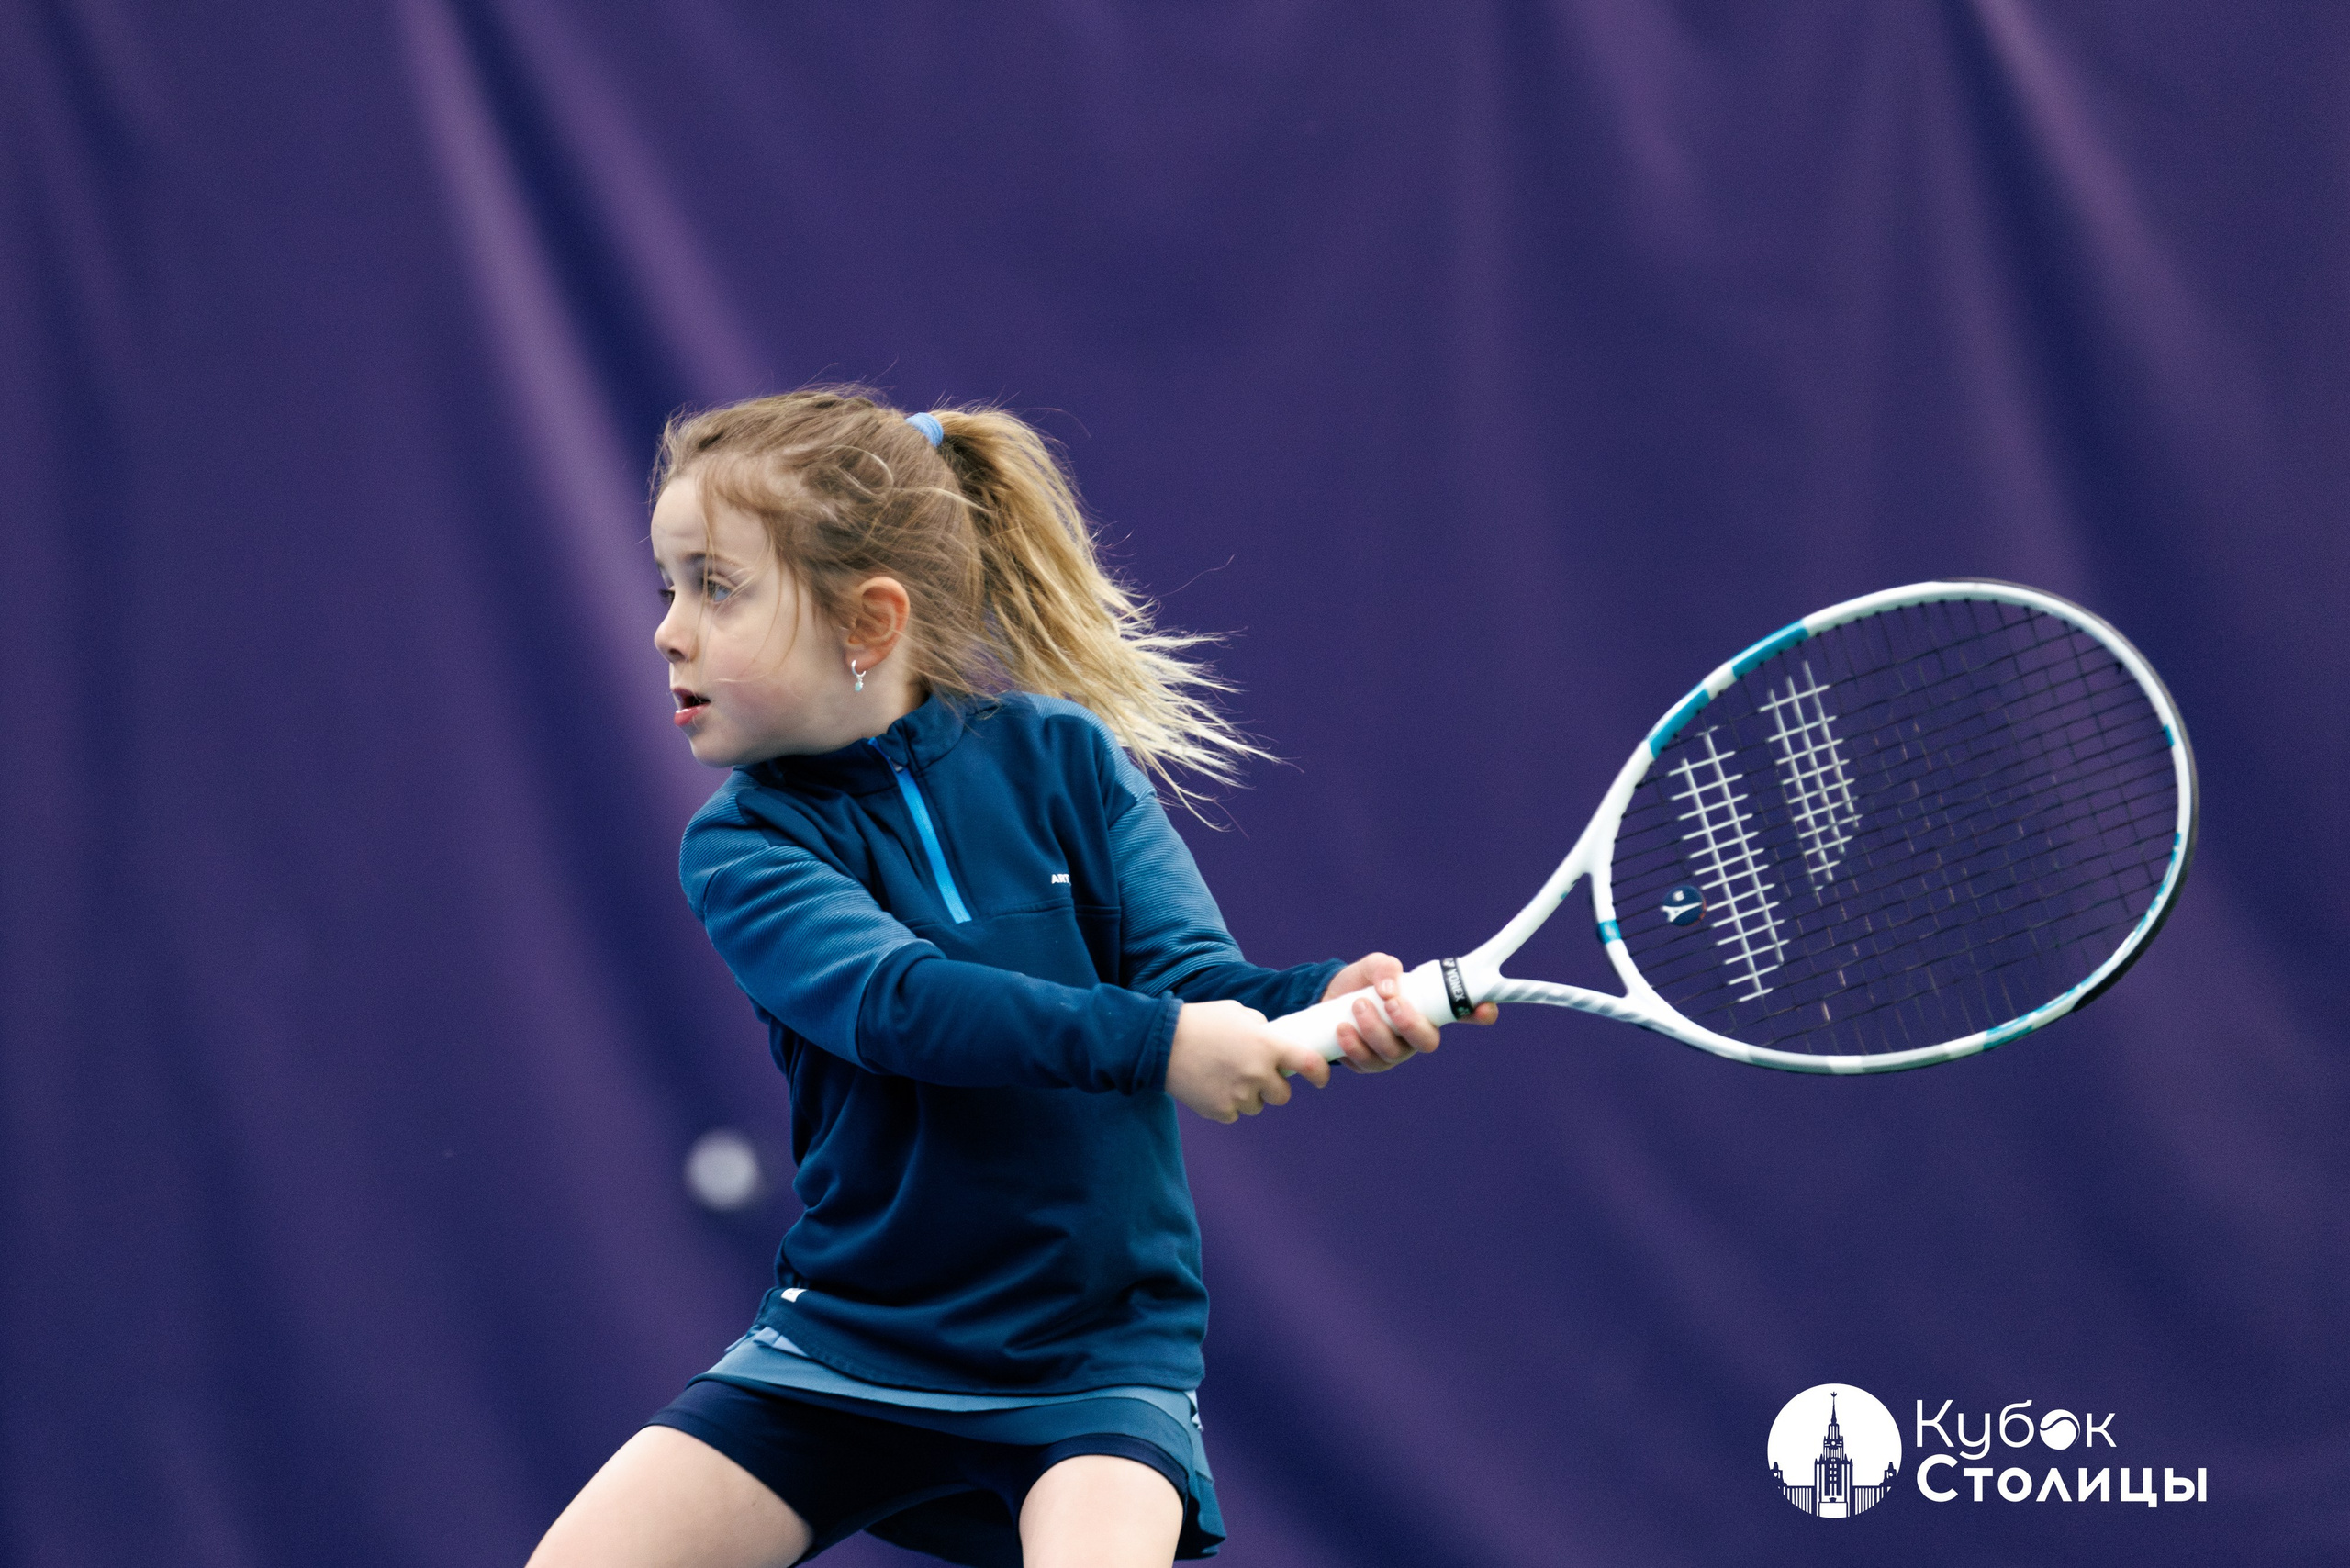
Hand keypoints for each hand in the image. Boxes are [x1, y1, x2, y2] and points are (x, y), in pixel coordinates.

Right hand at [1166, 1000, 1331, 1122]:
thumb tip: (1276, 1042)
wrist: (1161, 1042)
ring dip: (1248, 1095)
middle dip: (1273, 1086)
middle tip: (1254, 1074)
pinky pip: (1234, 1113)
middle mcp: (1258, 1072)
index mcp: (1268, 1045)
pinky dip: (1226, 1103)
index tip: (1320, 1079)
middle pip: (1283, 1094)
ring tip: (1224, 1075)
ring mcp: (1240, 1094)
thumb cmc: (1201, 1021)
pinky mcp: (1221, 1110)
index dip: (1320, 1074)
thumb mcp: (1238, 1013)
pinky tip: (1210, 1085)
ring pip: (1257, 1105)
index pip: (1310, 1064)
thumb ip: (1262, 1029)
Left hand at [1322, 952, 1499, 1073]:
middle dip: (1410, 1024)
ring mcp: (1392, 1053)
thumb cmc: (1364, 982)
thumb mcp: (1375, 966)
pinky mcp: (1367, 1063)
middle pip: (1427, 1042)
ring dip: (1374, 1030)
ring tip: (1357, 1005)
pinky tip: (1342, 1029)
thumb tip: (1390, 987)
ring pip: (1392, 1054)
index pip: (1465, 1014)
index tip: (1485, 1009)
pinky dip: (1353, 1047)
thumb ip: (1385, 967)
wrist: (1330, 997)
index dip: (1481, 1014)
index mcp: (1429, 1010)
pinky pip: (1364, 1064)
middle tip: (1390, 1002)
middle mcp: (1416, 1035)